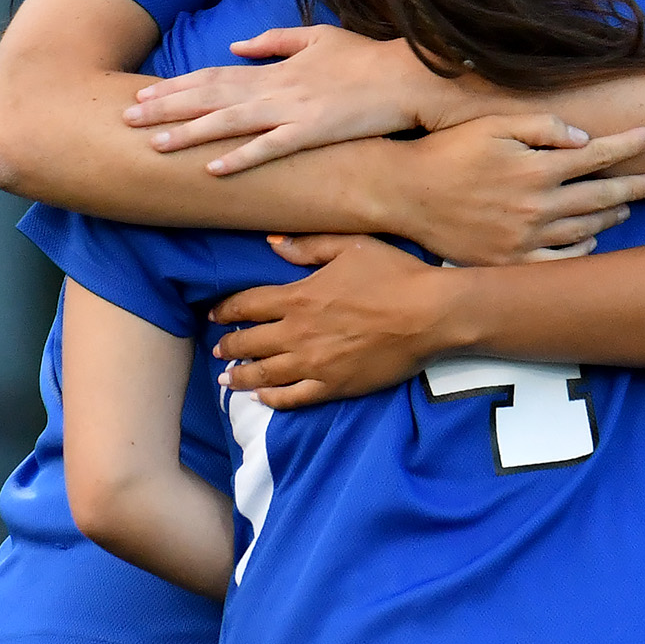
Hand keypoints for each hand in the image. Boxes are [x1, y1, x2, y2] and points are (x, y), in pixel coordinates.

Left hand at [124, 25, 448, 172]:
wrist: (407, 75)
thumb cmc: (367, 58)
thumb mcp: (318, 37)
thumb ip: (274, 42)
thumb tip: (237, 44)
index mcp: (274, 68)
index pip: (214, 75)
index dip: (176, 86)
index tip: (142, 93)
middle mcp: (275, 88)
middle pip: (210, 97)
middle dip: (166, 108)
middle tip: (125, 118)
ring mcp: (293, 110)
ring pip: (230, 122)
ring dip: (190, 134)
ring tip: (154, 145)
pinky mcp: (314, 132)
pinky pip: (270, 148)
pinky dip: (241, 158)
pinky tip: (213, 170)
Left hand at [211, 237, 457, 408]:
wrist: (430, 314)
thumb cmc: (394, 274)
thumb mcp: (352, 246)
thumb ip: (308, 245)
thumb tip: (272, 244)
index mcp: (299, 297)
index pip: (247, 305)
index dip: (225, 310)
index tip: (214, 315)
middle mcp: (298, 333)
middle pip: (249, 343)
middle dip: (228, 346)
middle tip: (218, 349)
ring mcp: (314, 363)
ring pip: (263, 375)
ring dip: (240, 376)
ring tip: (227, 378)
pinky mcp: (334, 386)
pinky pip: (292, 398)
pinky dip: (272, 399)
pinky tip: (263, 398)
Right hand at [278, 114, 644, 264]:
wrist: (404, 193)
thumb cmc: (448, 150)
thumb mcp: (493, 124)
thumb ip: (542, 127)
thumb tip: (584, 140)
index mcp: (536, 169)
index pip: (599, 156)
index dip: (632, 145)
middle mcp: (536, 207)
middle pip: (602, 197)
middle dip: (637, 185)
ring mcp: (524, 239)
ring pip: (585, 231)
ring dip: (612, 217)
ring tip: (627, 206)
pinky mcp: (510, 262)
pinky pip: (559, 263)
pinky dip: (582, 252)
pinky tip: (591, 241)